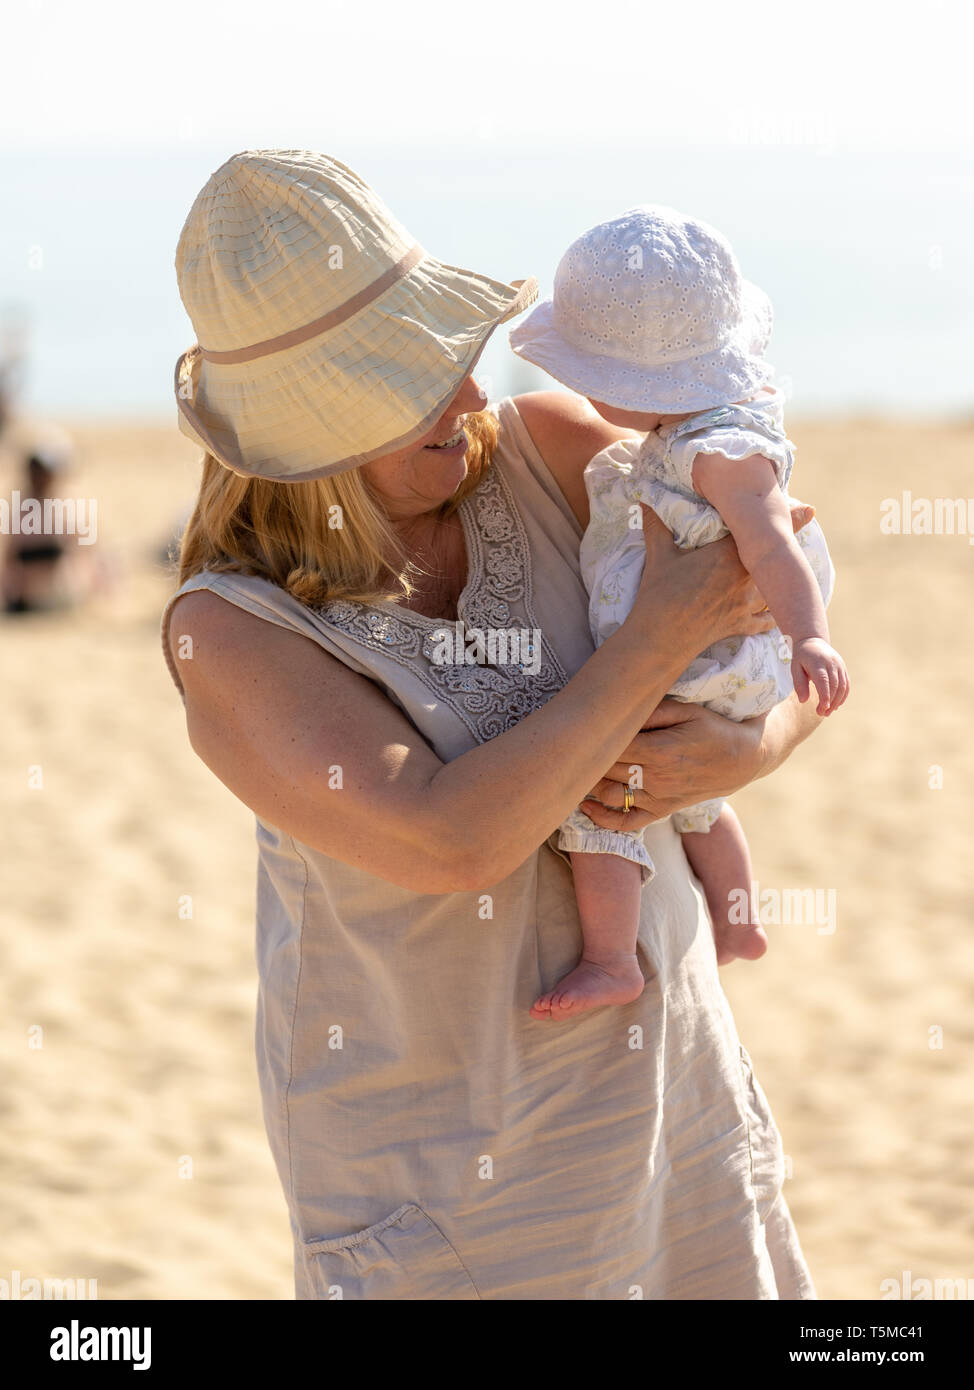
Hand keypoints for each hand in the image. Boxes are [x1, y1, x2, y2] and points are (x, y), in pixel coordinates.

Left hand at [578, 699, 763, 830]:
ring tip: (572, 770)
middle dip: (584, 759)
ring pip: (610, 795)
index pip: (610, 746)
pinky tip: (586, 808)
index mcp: (659, 750)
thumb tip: (617, 711)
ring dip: (588, 785)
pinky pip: (628, 822)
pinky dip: (603, 819)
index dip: (589, 738)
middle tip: (566, 745)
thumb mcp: (686, 709)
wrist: (743, 758)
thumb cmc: (713, 727)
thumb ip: (651, 710)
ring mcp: (659, 798)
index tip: (573, 728)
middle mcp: (656, 777)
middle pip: (605, 770)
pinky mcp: (662, 811)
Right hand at [627, 497, 818, 653]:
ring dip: (783, 581)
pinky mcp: (741, 625)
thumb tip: (644, 497)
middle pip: (776, 561)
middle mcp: (745, 578)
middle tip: (799, 535)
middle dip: (787, 549)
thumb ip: (656, 524)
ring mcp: (746, 604)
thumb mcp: (658, 555)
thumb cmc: (660, 594)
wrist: (661, 638)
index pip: (763, 533)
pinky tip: (777, 610)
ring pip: (775, 590)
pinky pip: (766, 619)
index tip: (809, 510)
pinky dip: (774, 614)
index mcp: (728, 555)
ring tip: (790, 573)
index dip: (789, 520)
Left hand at [790, 637, 849, 715]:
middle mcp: (831, 663)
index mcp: (817, 662)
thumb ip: (799, 684)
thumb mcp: (795, 668)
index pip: (823, 681)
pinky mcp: (843, 668)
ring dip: (837, 701)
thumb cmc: (802, 657)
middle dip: (830, 702)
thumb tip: (803, 701)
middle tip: (822, 714)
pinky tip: (836, 705)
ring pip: (843, 686)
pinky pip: (846, 684)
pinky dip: (843, 695)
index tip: (822, 708)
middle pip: (834, 685)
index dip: (825, 695)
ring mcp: (839, 665)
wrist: (813, 641)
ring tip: (828, 712)